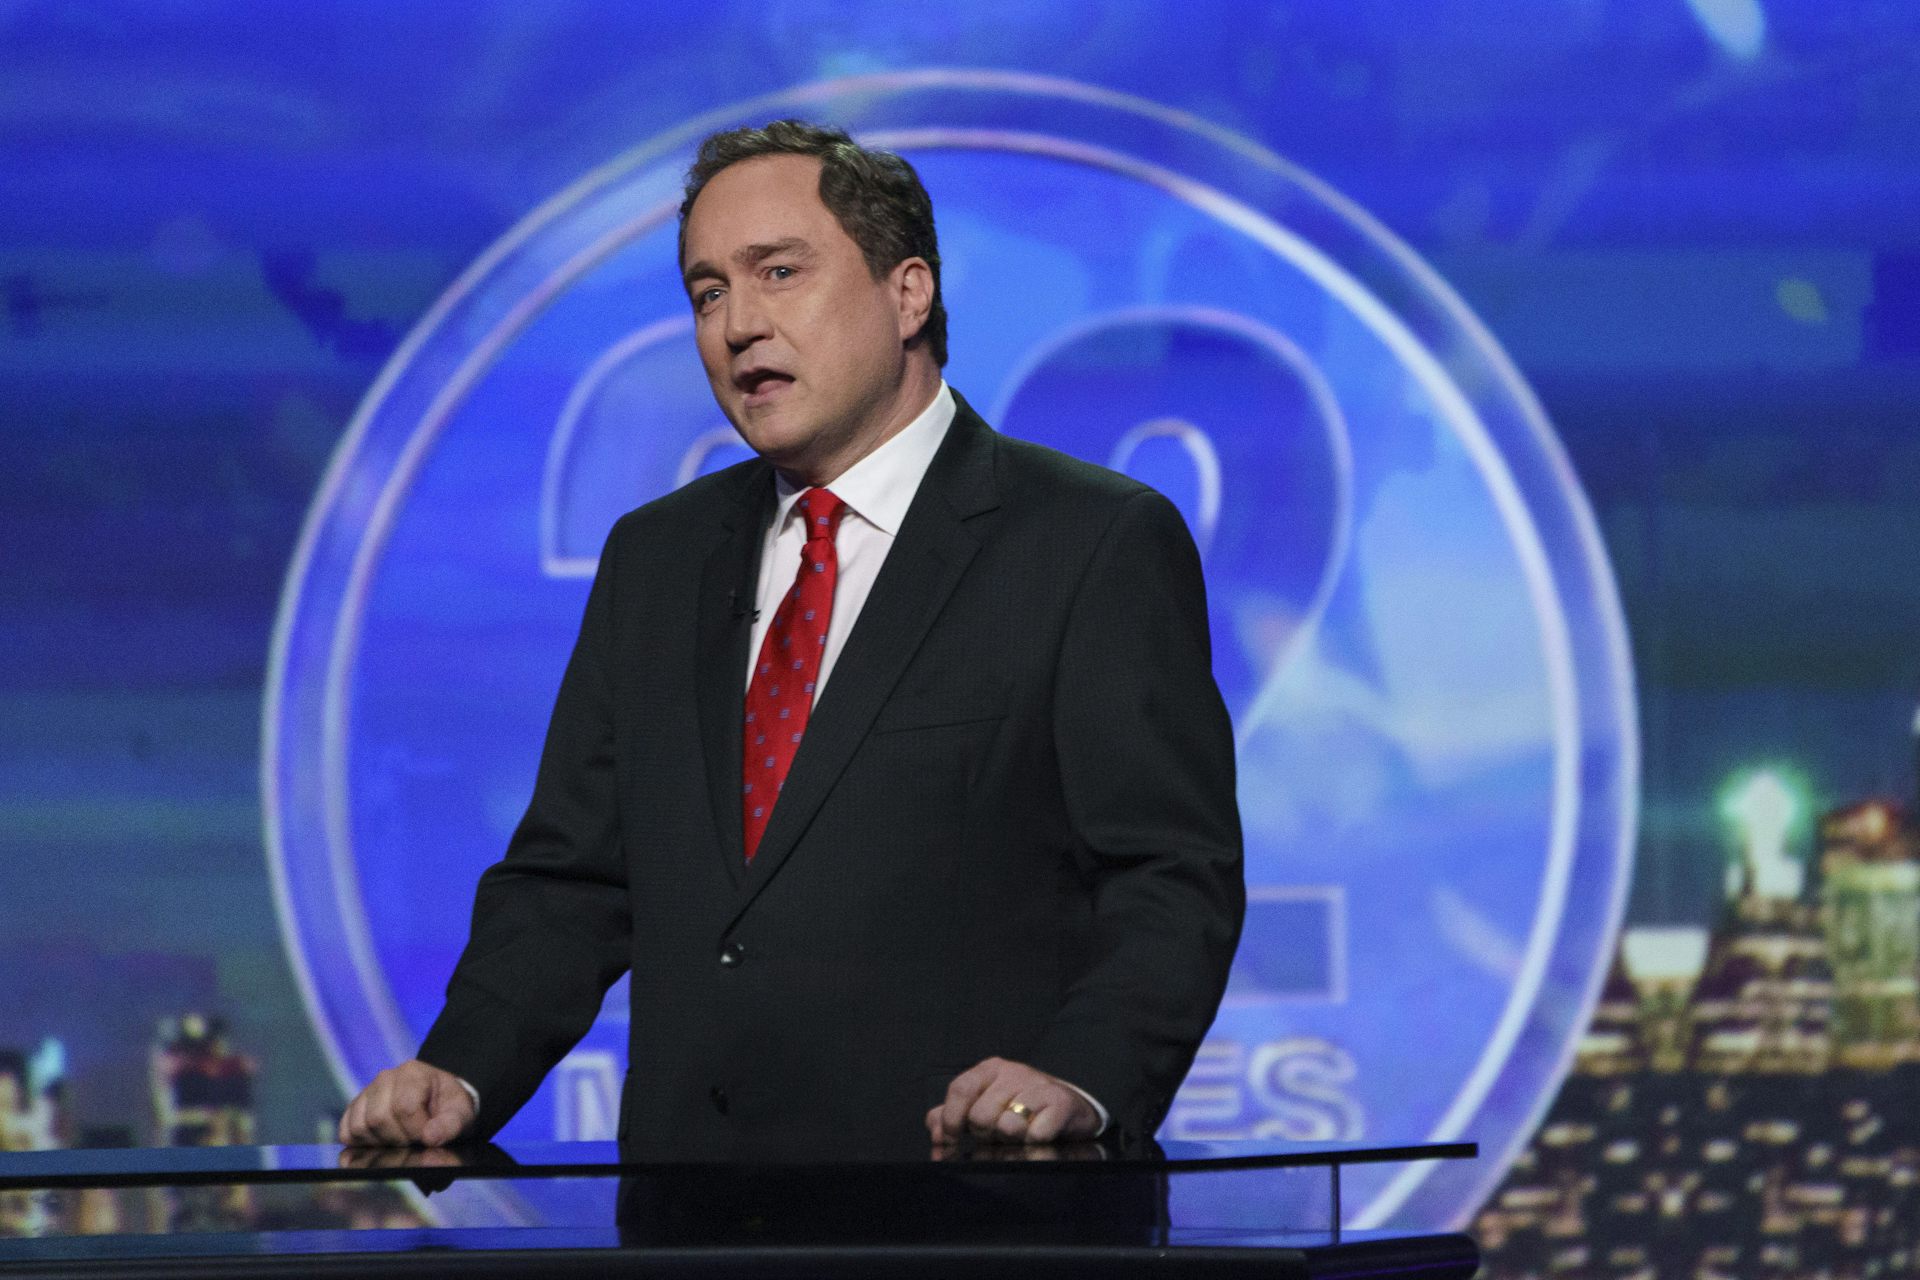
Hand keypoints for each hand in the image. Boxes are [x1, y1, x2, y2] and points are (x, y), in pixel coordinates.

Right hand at [338, 1059, 475, 1146]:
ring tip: (400, 1137)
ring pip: (360, 1126)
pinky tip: (382, 1139)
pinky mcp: (355, 1108)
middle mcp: (385, 1078)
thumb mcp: (461, 1113)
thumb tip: (431, 1137)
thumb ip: (451, 1124)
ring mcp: (367, 1092)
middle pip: (379, 1118)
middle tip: (414, 1137)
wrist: (438, 1101)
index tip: (428, 1135)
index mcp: (413, 1073)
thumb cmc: (449, 1107)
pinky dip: (361, 1141)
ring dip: (381, 1141)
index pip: (404, 1108)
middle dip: (399, 1137)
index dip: (416, 1130)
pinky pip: (346, 1131)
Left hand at [926, 1057, 1100, 1145]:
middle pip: (980, 1115)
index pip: (959, 1090)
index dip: (951, 1120)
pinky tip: (1037, 1138)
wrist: (1069, 1107)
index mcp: (990, 1069)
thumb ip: (953, 1115)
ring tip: (1017, 1136)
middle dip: (984, 1134)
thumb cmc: (1020, 1108)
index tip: (950, 1142)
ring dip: (1009, 1140)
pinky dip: (1033, 1144)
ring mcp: (1038, 1086)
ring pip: (1007, 1126)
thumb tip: (935, 1133)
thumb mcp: (984, 1105)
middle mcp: (1013, 1072)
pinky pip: (1035, 1135)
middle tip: (995, 1135)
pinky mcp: (1060, 1103)